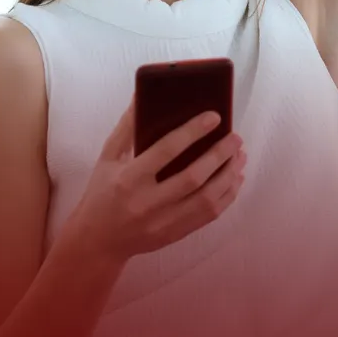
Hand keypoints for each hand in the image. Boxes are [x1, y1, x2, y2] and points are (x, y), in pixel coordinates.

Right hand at [67, 101, 246, 262]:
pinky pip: (209, 216)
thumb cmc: (102, 193)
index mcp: (129, 179)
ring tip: (240, 155)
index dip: (192, 132)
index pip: (165, 151)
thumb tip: (142, 95)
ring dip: (229, 175)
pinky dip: (227, 196)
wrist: (97, 242)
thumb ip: (127, 128)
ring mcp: (163, 223)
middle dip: (219, 155)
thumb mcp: (108, 158)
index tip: (214, 117)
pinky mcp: (175, 234)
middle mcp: (147, 203)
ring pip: (206, 200)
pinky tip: (235, 179)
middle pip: (193, 178)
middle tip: (235, 137)